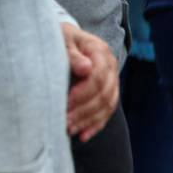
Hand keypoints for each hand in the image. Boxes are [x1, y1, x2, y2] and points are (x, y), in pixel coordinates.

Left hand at [61, 21, 117, 141]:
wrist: (66, 37)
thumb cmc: (60, 37)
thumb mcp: (62, 39)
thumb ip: (71, 54)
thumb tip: (85, 69)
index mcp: (99, 51)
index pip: (98, 77)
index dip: (83, 93)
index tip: (65, 103)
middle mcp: (110, 66)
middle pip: (104, 94)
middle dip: (84, 110)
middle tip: (64, 122)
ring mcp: (112, 80)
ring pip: (107, 105)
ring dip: (88, 120)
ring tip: (70, 130)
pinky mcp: (108, 92)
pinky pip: (106, 111)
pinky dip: (95, 125)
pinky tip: (83, 136)